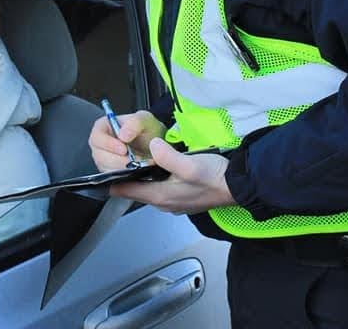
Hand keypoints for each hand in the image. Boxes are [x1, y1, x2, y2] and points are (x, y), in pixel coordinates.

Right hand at [89, 110, 166, 171]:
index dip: (108, 144)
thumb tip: (123, 136)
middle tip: (135, 161)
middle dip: (118, 160)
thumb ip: (134, 122)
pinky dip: (126, 175)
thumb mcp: (145, 119)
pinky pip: (113, 177)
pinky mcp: (111, 172)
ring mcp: (105, 160)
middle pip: (100, 156)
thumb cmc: (148, 129)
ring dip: (124, 169)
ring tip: (140, 164)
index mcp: (103, 127)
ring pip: (106, 168)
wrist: (157, 145)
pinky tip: (138, 170)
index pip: (97, 137)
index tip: (124, 149)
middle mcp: (101, 145)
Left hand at [111, 138, 235, 214]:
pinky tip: (157, 166)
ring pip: (147, 188)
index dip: (112, 178)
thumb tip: (151, 145)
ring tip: (135, 158)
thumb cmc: (214, 177)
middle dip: (125, 175)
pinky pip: (160, 188)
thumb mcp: (190, 164)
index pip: (124, 190)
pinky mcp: (182, 197)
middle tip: (120, 155)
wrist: (239, 186)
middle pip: (134, 189)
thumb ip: (167, 157)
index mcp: (160, 196)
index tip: (107, 163)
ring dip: (140, 176)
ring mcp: (173, 202)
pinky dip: (153, 178)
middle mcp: (163, 202)